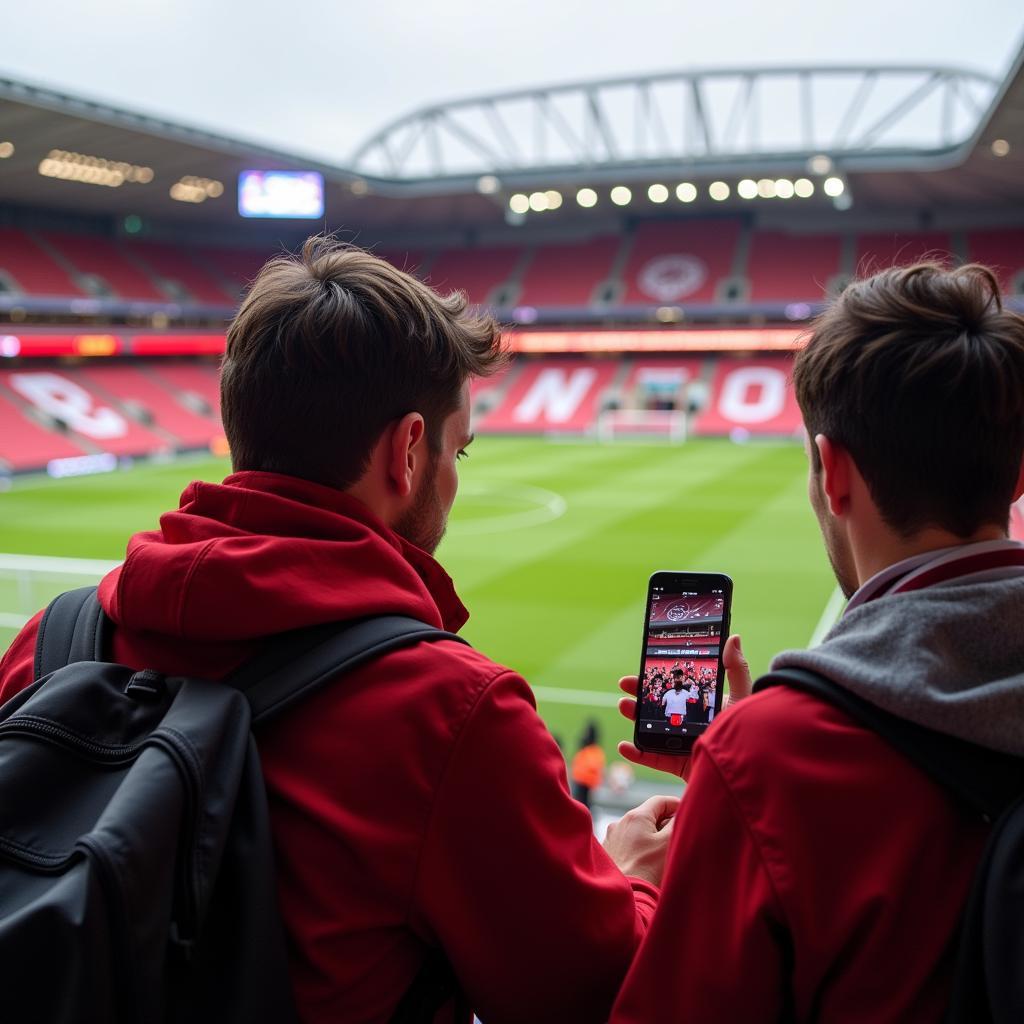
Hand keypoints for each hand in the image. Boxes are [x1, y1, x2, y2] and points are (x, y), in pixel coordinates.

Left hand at [602, 793, 680, 886]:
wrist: (624, 899)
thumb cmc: (647, 870)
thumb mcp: (669, 843)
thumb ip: (678, 823)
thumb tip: (684, 813)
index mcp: (636, 816)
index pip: (660, 801)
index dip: (677, 805)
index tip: (689, 814)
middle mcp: (620, 823)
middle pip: (649, 815)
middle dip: (666, 823)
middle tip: (681, 835)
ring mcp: (612, 838)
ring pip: (639, 831)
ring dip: (653, 837)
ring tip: (666, 852)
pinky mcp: (609, 854)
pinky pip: (629, 844)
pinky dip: (641, 848)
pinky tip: (649, 864)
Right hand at [616, 634, 751, 779]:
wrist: (746, 772)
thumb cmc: (748, 733)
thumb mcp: (741, 698)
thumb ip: (737, 670)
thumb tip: (733, 638)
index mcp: (704, 706)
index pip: (677, 688)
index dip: (658, 678)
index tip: (643, 667)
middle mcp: (691, 723)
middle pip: (660, 706)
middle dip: (640, 695)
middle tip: (626, 685)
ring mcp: (684, 744)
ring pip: (652, 729)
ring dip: (635, 717)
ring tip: (624, 706)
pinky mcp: (680, 765)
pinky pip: (654, 759)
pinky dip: (637, 753)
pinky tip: (625, 745)